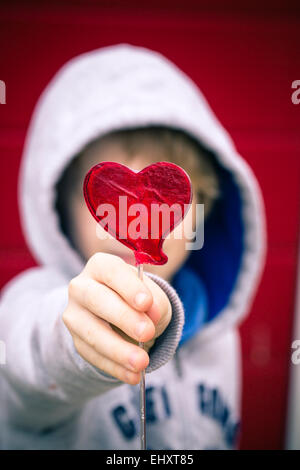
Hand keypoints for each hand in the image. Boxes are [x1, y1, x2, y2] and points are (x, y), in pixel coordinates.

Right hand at [62, 253, 171, 384]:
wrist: (124, 319)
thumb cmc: (140, 300)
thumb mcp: (154, 296)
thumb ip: (156, 301)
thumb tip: (151, 313)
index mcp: (101, 266)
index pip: (111, 271)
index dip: (128, 287)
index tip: (146, 303)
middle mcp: (81, 287)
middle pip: (96, 299)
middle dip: (123, 317)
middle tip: (147, 332)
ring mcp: (75, 315)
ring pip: (92, 332)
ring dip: (118, 350)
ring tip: (142, 363)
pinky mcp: (76, 341)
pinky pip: (93, 356)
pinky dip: (115, 367)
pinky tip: (132, 374)